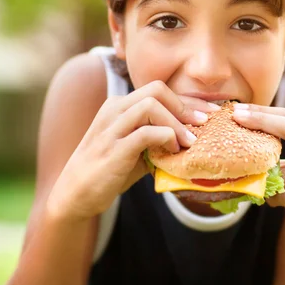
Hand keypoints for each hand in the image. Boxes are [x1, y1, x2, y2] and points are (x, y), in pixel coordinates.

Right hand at [46, 81, 219, 221]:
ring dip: (177, 122)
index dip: (188, 99)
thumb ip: (156, 139)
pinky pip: (146, 132)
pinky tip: (174, 150)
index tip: (209, 112)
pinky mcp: (113, 148)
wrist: (75, 195)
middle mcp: (114, 110)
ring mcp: (111, 128)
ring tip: (190, 141)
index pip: (158, 91)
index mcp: (119, 106)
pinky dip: (166, 137)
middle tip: (203, 123)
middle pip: (156, 89)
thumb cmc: (108, 171)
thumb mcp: (134, 149)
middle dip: (185, 105)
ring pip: (151, 105)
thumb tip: (192, 139)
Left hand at [233, 104, 284, 251]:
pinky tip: (275, 202)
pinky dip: (273, 199)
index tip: (238, 110)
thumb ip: (278, 154)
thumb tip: (239, 136)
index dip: (264, 113)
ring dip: (264, 179)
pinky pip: (284, 196)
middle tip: (236, 116)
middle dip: (261, 120)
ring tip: (261, 186)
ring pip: (281, 172)